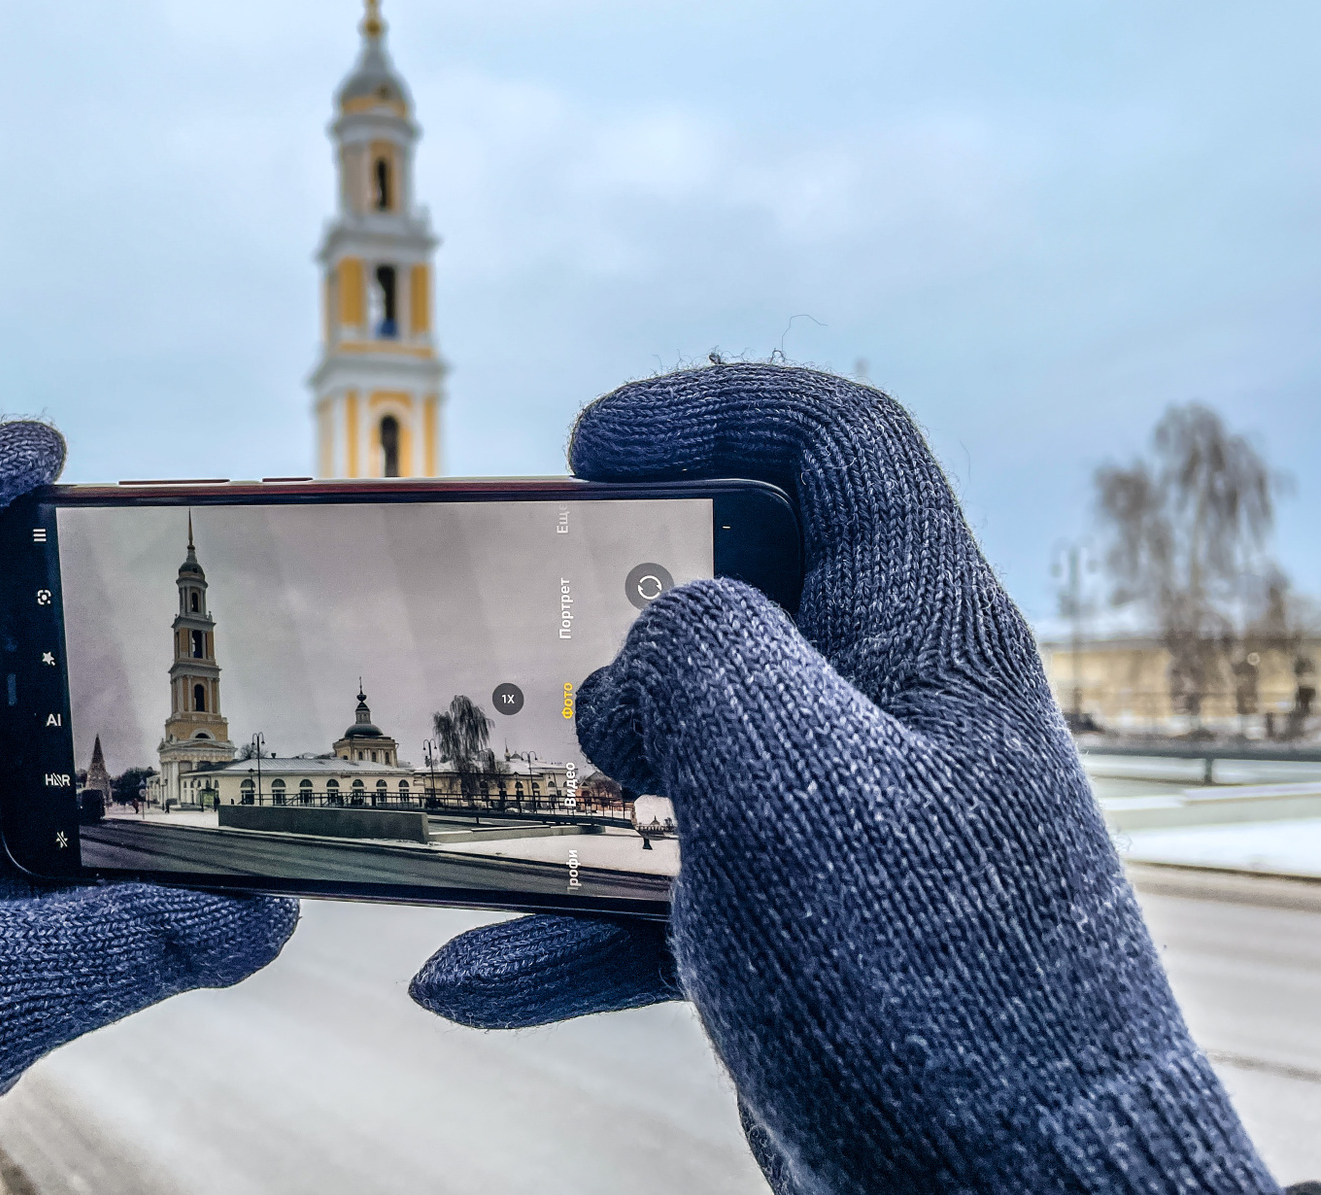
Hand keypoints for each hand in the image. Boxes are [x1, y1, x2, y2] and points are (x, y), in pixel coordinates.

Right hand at [410, 364, 1276, 1193]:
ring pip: (690, 738)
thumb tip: (645, 676)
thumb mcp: (788, 782)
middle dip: (621, 605)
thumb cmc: (924, 988)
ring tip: (497, 819)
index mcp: (923, 635)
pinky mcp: (804, 921)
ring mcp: (847, 817)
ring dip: (582, 778)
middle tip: (533, 637)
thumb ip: (700, 660)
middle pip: (743, 582)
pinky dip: (576, 926)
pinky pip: (672, 885)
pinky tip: (471, 980)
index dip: (713, 408)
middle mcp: (891, 707)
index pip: (840, 443)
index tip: (587, 449)